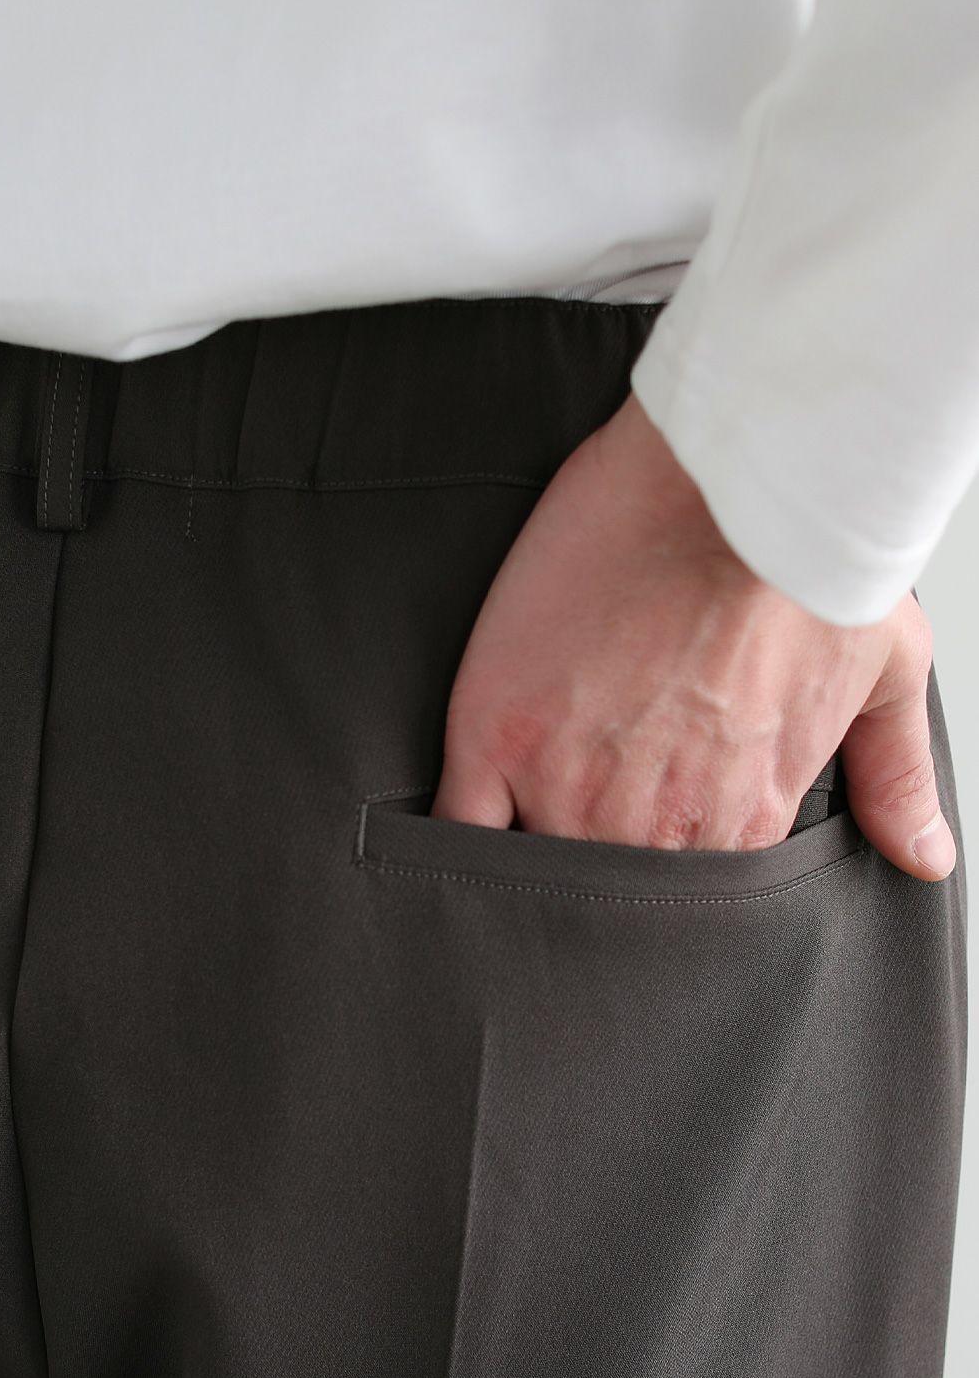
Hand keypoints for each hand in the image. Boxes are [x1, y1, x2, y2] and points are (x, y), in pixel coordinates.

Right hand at [434, 392, 956, 879]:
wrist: (737, 479)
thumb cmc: (804, 557)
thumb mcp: (887, 671)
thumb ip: (897, 780)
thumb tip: (921, 857)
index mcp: (738, 822)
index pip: (683, 898)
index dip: (658, 868)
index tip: (645, 838)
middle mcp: (651, 825)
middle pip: (601, 891)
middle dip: (592, 868)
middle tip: (590, 811)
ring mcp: (566, 786)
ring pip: (528, 867)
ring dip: (525, 854)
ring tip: (532, 804)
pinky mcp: (498, 734)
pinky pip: (457, 826)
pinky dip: (455, 836)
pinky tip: (466, 820)